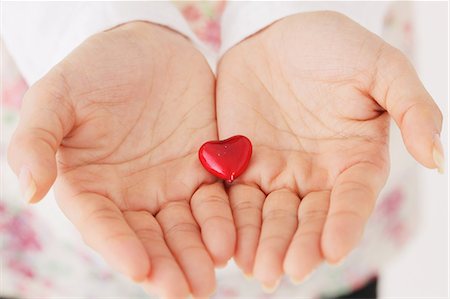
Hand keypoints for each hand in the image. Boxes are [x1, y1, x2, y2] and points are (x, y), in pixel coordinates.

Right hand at [8, 22, 234, 297]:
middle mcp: (132, 195)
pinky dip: (222, 221)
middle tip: (186, 290)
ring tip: (211, 273)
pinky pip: (215, 200)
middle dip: (167, 264)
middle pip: (149, 237)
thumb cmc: (94, 70)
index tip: (139, 269)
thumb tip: (29, 190)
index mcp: (92, 186)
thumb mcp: (57, 97)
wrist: (145, 47)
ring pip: (185, 227)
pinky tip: (230, 239)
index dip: (119, 247)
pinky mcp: (204, 168)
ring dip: (198, 252)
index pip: (104, 224)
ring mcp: (170, 184)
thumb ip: (37, 141)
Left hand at [216, 12, 442, 287]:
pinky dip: (232, 220)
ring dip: (263, 243)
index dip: (342, 225)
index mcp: (353, 160)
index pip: (351, 201)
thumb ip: (412, 109)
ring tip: (257, 269)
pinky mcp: (241, 163)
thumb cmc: (333, 46)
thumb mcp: (381, 68)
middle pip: (308, 219)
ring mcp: (277, 172)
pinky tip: (227, 243)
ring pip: (270, 216)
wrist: (278, 31)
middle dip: (297, 245)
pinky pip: (235, 196)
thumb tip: (438, 157)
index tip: (332, 250)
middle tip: (285, 272)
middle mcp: (316, 174)